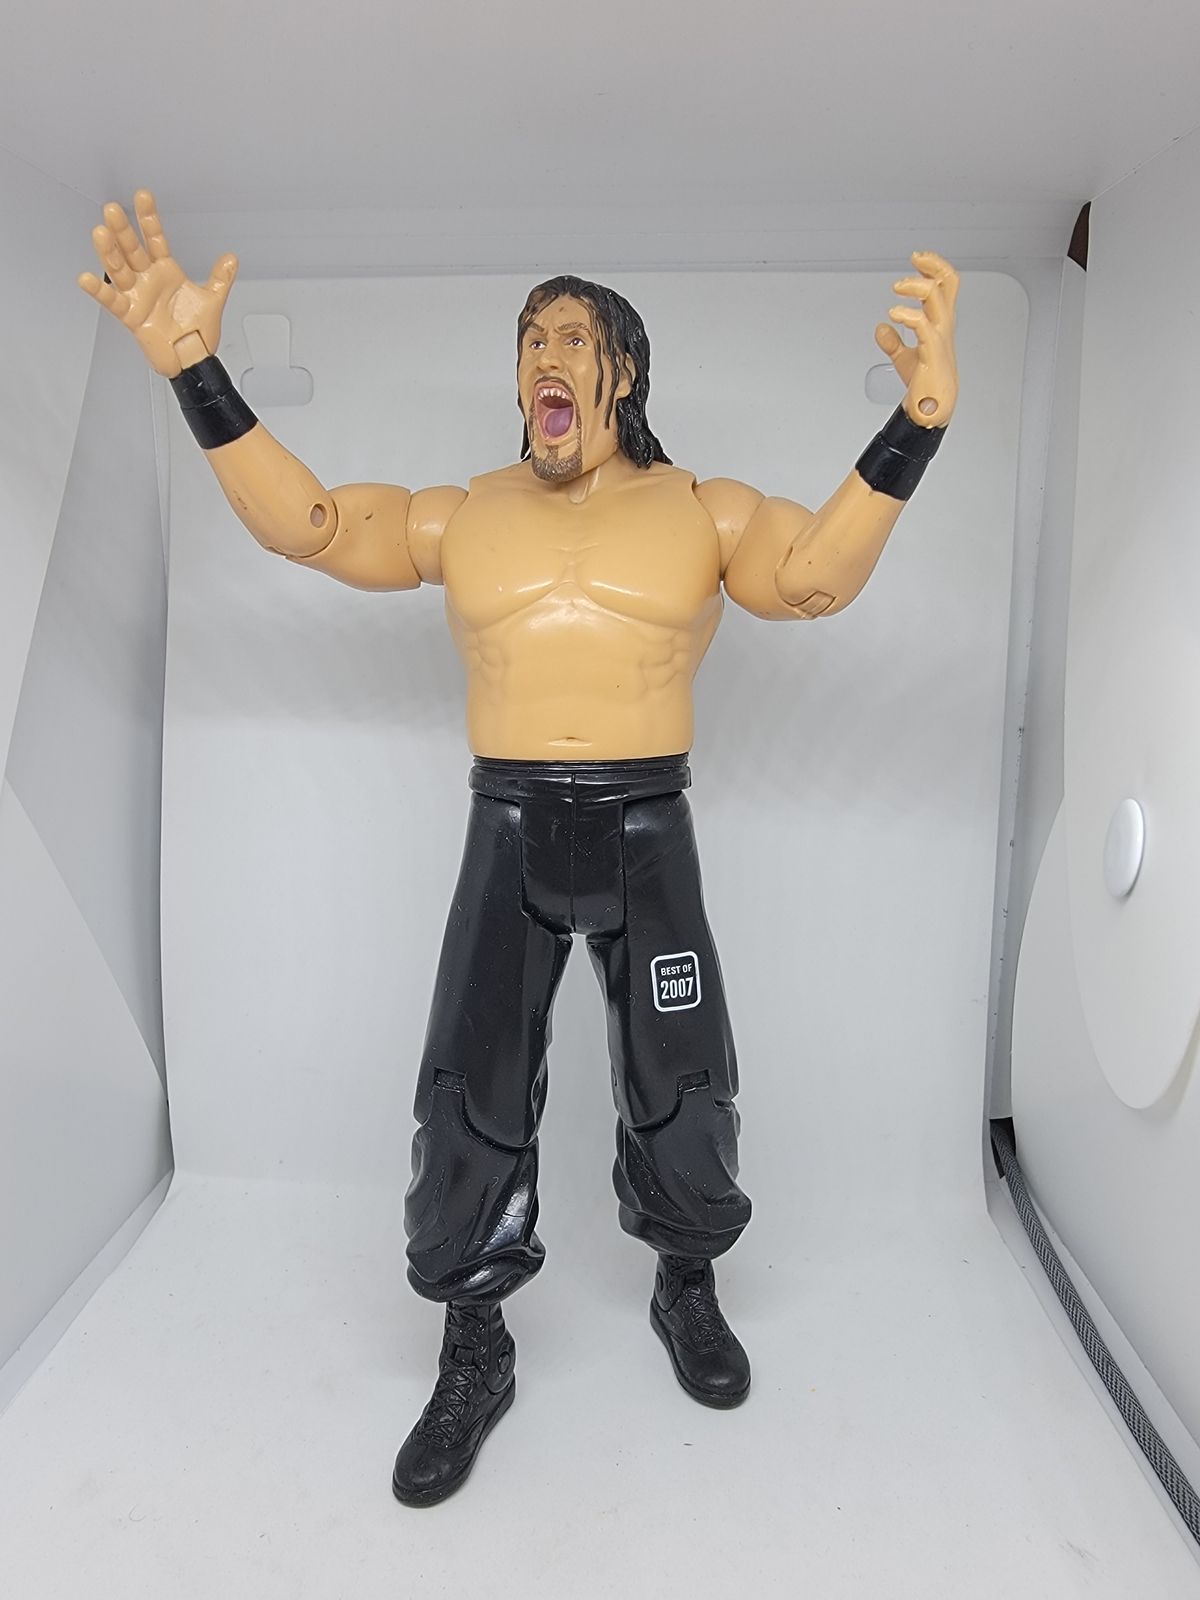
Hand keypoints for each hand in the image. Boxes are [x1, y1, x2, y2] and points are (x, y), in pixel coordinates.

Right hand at [77, 189, 237, 377]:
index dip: (148, 219)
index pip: (155, 239)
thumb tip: (231, 259)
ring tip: (100, 233)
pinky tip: (87, 278)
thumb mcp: (212, 300)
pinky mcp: (131, 315)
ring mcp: (138, 296)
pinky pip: (112, 301)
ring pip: (119, 269)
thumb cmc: (198, 333)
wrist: (194, 359)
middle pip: (131, 249)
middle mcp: (148, 279)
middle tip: (112, 209)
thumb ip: (219, 278)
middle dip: (122, 230)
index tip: (143, 196)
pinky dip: (100, 291)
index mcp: (166, 271)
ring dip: (109, 252)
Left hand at [874, 251, 958, 426]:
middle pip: (947, 283)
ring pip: (936, 297)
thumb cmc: (925, 382)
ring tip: (897, 288)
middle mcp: (943, 325)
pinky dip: (907, 315)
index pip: (947, 285)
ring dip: (915, 285)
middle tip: (914, 259)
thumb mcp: (905, 358)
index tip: (918, 259)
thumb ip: (893, 341)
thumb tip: (880, 329)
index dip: (935, 266)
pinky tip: (893, 316)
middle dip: (932, 265)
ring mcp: (939, 337)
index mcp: (941, 322)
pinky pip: (923, 325)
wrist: (931, 408)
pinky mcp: (931, 352)